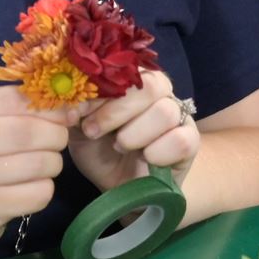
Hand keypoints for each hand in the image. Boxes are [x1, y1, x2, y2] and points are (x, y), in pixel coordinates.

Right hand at [0, 86, 75, 258]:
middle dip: (56, 136)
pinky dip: (43, 192)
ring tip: (42, 169)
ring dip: (53, 166)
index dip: (49, 106)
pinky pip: (36, 194)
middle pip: (30, 131)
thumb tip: (65, 108)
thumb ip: (8, 114)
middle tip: (57, 144)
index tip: (62, 115)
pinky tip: (29, 192)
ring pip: (39, 163)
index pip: (16, 98)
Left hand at [68, 69, 200, 189]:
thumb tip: (69, 101)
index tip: (77, 112)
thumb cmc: (100, 150)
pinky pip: (181, 140)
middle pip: (149, 86)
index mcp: (133, 79)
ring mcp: (178, 115)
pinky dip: (157, 152)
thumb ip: (75, 111)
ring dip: (134, 134)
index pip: (123, 70)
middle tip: (93, 132)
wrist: (121, 187)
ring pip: (165, 113)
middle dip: (115, 112)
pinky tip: (145, 159)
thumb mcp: (80, 129)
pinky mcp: (190, 142)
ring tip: (119, 146)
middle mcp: (160, 91)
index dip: (99, 91)